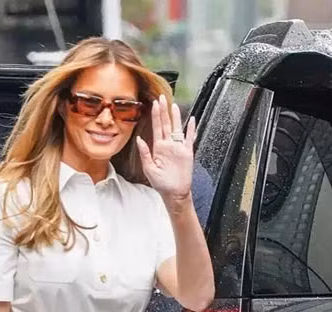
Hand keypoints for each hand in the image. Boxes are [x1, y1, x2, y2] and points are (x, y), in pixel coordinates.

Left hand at [135, 94, 195, 213]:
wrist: (174, 193)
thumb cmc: (161, 183)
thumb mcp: (149, 168)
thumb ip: (144, 153)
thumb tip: (139, 139)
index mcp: (158, 148)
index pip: (157, 128)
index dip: (155, 116)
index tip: (154, 104)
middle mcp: (168, 145)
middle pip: (166, 124)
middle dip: (164, 111)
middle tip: (162, 98)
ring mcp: (178, 148)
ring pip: (178, 128)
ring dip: (176, 117)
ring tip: (174, 106)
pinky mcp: (187, 152)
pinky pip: (190, 138)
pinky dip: (191, 129)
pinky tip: (192, 120)